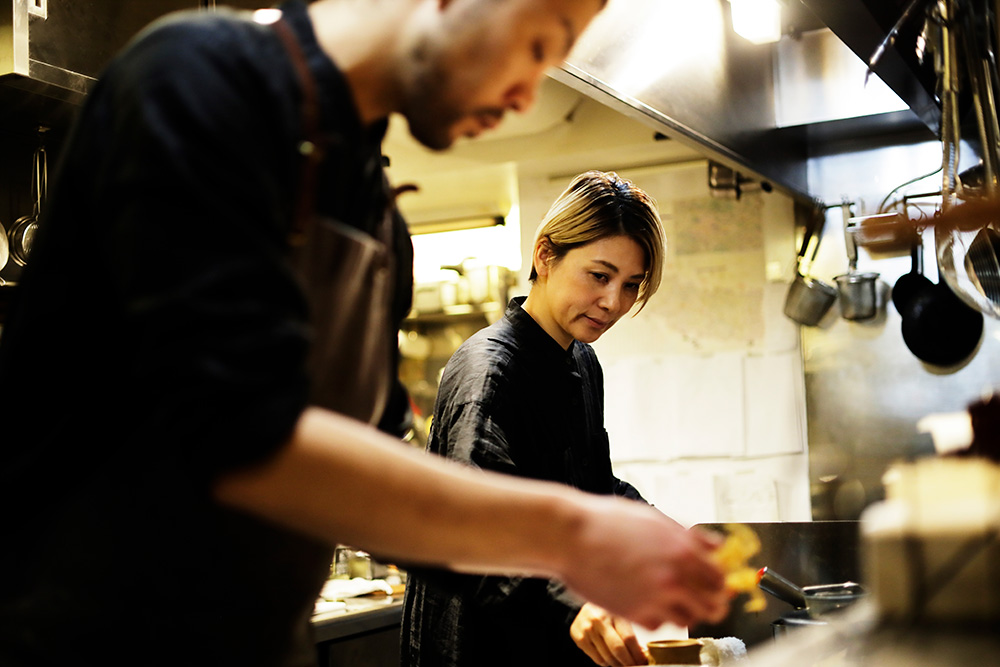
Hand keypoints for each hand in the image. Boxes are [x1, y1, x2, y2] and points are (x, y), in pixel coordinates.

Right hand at [559, 496, 728, 629]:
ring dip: (682, 612)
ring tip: (669, 600)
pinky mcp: (633, 613)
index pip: (720, 579)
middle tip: (700, 601)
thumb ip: (690, 535)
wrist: (570, 535)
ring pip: (687, 620)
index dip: (719, 584)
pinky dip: (655, 616)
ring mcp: (654, 597)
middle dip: (710, 605)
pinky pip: (657, 625)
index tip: (712, 586)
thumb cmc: (608, 522)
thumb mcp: (654, 519)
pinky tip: (643, 599)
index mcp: (683, 549)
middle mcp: (674, 576)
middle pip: (712, 606)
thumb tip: (717, 546)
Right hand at [570, 603, 647, 665]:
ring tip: (622, 661)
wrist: (584, 608)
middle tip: (634, 665)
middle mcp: (599, 620)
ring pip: (608, 657)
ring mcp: (588, 630)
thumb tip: (641, 653)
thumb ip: (629, 633)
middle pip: (618, 649)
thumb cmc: (607, 613)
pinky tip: (609, 656)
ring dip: (618, 664)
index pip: (628, 638)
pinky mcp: (579, 638)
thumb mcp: (620, 616)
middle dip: (629, 662)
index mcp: (613, 612)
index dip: (637, 654)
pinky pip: (598, 659)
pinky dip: (607, 662)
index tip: (643, 661)